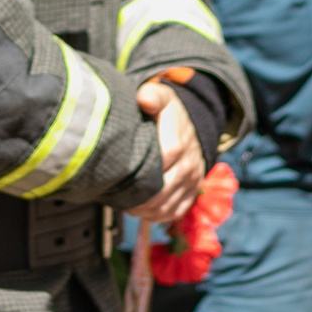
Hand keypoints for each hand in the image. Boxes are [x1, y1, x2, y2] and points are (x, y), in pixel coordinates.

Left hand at [126, 80, 205, 225]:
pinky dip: (158, 216)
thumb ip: (153, 95)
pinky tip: (142, 212)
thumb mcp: (161, 97)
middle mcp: (190, 163)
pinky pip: (177, 211)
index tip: (123, 174)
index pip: (167, 155)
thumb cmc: (167, 114)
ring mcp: (192, 180)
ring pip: (170, 204)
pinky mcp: (191, 192)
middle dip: (143, 196)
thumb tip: (144, 98)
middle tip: (119, 198)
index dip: (146, 168)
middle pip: (166, 187)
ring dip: (147, 210)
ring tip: (127, 207)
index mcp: (180, 140)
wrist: (191, 127)